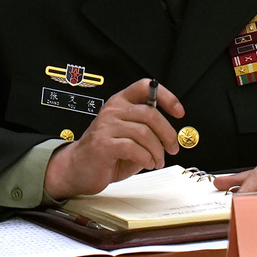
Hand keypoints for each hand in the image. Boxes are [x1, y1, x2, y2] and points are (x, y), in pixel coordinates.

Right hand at [43, 79, 184, 198]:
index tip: (179, 112)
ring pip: (144, 133)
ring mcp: (106, 126)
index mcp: (120, 102)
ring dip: (157, 151)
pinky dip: (146, 158)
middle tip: (172, 147)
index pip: (145, 87)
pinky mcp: (103, 144)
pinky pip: (134, 148)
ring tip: (157, 160)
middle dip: (168, 134)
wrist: (78, 169)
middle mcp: (113, 110)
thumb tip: (172, 136)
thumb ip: (148, 131)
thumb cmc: (106, 153)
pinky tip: (147, 163)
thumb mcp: (130, 137)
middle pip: (151, 114)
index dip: (166, 97)